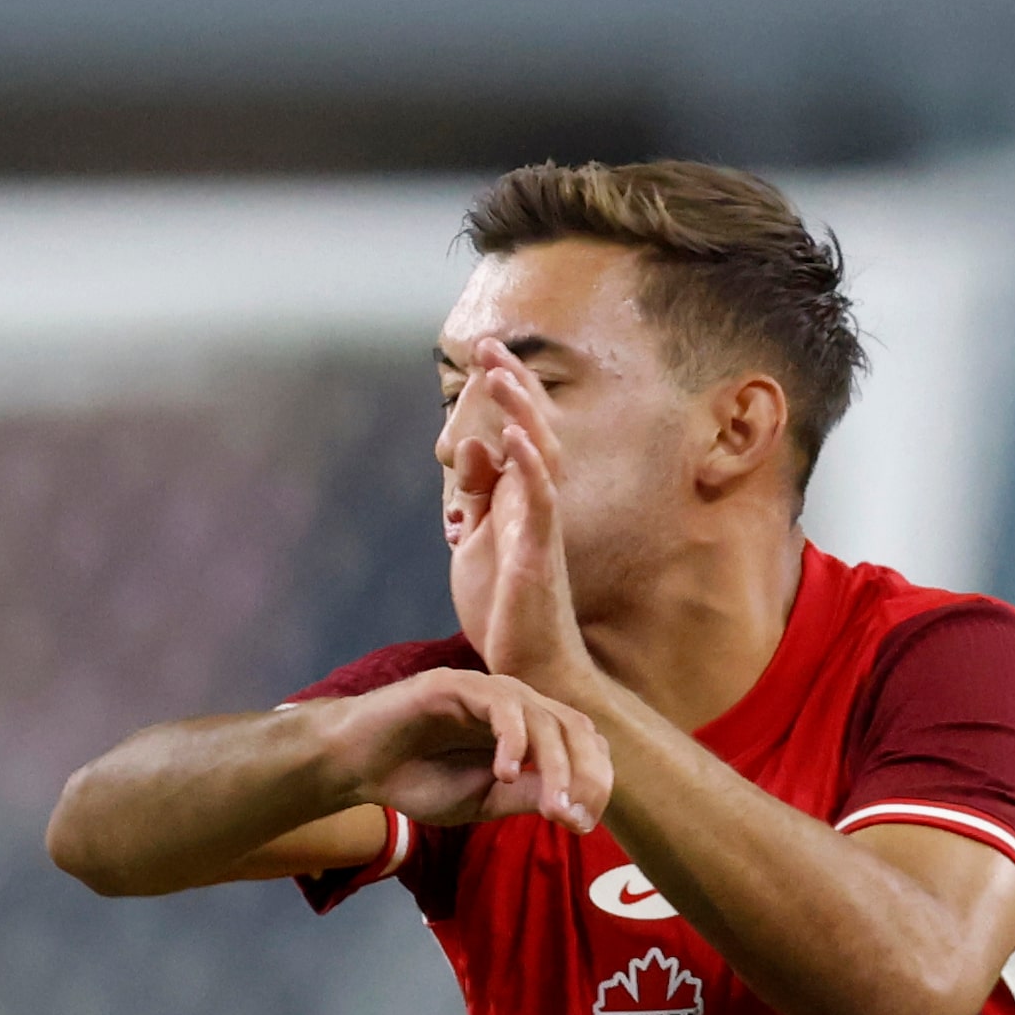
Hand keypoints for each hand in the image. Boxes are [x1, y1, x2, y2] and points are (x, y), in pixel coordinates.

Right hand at [318, 667, 608, 832]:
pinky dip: (511, 739)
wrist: (358, 766)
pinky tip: (502, 773)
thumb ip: (527, 797)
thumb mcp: (485, 800)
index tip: (583, 824)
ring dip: (555, 765)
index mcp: (529, 730)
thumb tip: (576, 813)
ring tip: (551, 808)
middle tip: (574, 818)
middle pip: (574, 728)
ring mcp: (487, 691)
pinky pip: (501, 705)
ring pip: (544, 718)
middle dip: (584, 775)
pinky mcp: (456, 684)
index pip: (583, 743)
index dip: (595, 780)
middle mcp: (516, 704)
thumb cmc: (417, 780)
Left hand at [445, 341, 601, 697]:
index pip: (516, 435)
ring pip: (541, 457)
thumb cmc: (507, 611)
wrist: (529, 670)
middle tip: (486, 344)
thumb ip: (475, 498)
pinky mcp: (542, 556)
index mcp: (519, 503)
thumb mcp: (476, 545)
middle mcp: (537, 507)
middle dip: (511, 387)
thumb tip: (471, 449)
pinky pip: (543, 505)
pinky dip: (531, 470)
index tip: (483, 355)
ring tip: (499, 375)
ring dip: (521, 415)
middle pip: (533, 431)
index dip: (503, 395)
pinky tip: (517, 441)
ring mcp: (543, 529)